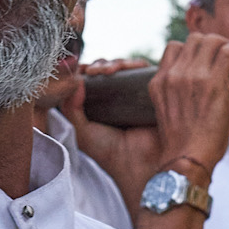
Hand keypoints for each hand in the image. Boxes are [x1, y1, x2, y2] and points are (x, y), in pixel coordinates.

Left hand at [60, 58, 164, 204]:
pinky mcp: (157, 90)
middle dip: (99, 65)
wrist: (140, 165)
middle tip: (93, 72)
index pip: (94, 79)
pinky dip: (134, 65)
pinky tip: (123, 70)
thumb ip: (71, 110)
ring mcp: (139, 93)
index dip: (86, 71)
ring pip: (127, 67)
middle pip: (110, 69)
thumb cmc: (111, 153)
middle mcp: (122, 97)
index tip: (79, 72)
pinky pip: (146, 71)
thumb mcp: (82, 132)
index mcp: (104, 105)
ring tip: (105, 71)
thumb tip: (74, 80)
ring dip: (114, 63)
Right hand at [148, 33, 228, 179]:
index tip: (206, 60)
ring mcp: (192, 77)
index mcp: (159, 82)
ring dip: (226, 44)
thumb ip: (176, 96)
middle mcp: (173, 75)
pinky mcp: (213, 83)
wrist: (187, 160)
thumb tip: (197, 93)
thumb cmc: (182, 144)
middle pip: (194, 39)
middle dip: (211, 44)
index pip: (174, 48)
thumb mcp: (168, 113)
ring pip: (211, 40)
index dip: (192, 51)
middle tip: (225, 56)